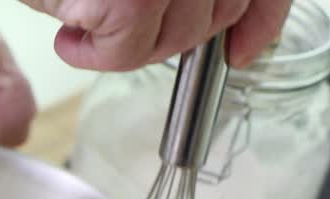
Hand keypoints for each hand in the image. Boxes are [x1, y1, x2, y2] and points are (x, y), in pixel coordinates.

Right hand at [19, 0, 291, 70]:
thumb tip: (237, 35)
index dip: (261, 19)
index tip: (242, 49)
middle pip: (219, 11)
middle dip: (177, 33)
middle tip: (125, 25)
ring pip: (175, 39)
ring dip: (129, 45)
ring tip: (87, 22)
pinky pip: (125, 54)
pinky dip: (91, 55)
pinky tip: (67, 34)